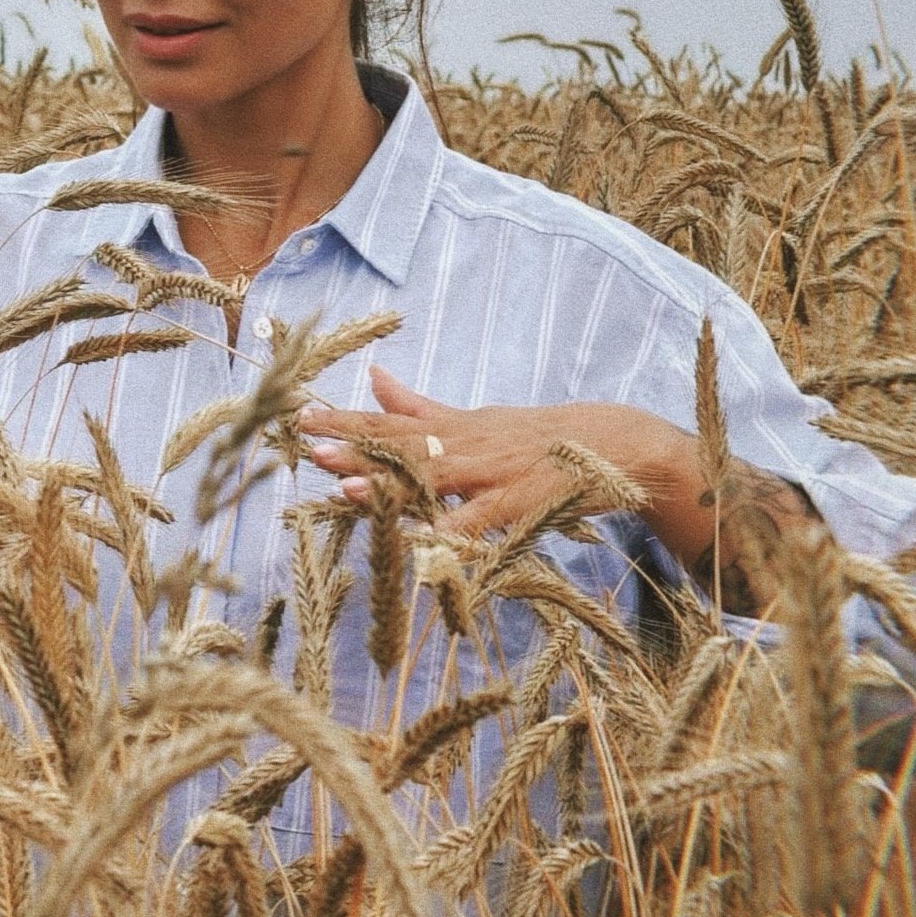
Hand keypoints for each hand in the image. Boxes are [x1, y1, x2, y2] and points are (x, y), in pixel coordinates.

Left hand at [298, 365, 676, 539]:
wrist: (616, 443)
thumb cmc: (538, 437)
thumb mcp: (475, 417)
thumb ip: (420, 405)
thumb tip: (373, 375)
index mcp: (453, 426)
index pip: (389, 420)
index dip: (345, 419)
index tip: (299, 415)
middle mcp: (466, 444)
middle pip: (401, 444)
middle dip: (353, 445)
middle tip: (307, 441)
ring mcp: (492, 474)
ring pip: (431, 478)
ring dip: (388, 483)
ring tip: (343, 486)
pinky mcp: (520, 504)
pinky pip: (480, 520)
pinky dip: (452, 530)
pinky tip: (423, 541)